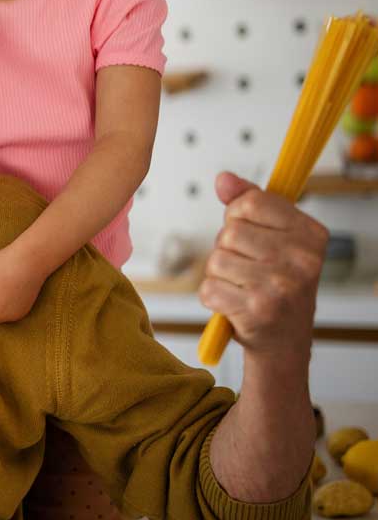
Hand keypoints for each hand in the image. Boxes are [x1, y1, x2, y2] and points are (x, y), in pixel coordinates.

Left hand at [199, 172, 322, 358]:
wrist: (284, 341)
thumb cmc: (276, 284)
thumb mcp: (274, 238)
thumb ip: (250, 203)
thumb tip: (223, 179)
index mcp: (311, 234)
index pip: (251, 202)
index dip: (236, 217)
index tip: (249, 235)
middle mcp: (302, 259)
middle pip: (230, 232)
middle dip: (227, 249)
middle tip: (247, 269)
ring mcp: (281, 285)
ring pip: (217, 260)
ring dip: (219, 275)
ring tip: (242, 287)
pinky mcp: (257, 309)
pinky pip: (209, 288)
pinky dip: (213, 297)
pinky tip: (235, 304)